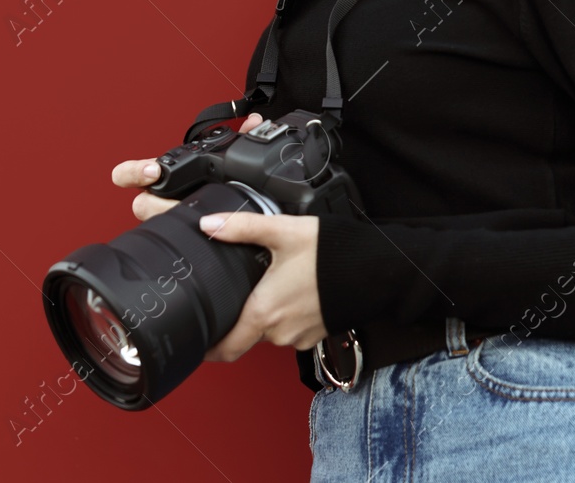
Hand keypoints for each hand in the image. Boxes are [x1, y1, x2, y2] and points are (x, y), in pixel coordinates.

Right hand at [110, 112, 269, 221]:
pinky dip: (190, 230)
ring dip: (174, 216)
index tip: (153, 171)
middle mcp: (161, 199)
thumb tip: (255, 121)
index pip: (128, 175)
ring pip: (158, 223)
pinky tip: (208, 226)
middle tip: (171, 201)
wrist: (238, 212)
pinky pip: (178, 236)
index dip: (133, 172)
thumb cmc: (223, 183)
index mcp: (165, 177)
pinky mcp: (182, 235)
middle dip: (156, 203)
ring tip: (191, 213)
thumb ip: (241, 136)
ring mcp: (170, 218)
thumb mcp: (232, 158)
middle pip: (142, 204)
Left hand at [197, 210, 326, 359]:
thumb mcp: (283, 231)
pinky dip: (290, 313)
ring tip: (274, 285)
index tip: (199, 341)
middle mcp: (280, 332)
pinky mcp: (318, 333)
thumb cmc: (332, 254)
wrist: (375, 269)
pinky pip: (293, 329)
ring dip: (269, 313)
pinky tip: (296, 291)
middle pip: (247, 334)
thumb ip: (242, 228)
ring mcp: (300, 335)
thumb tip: (209, 224)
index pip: (225, 349)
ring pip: (272, 330)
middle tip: (241, 291)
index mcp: (264, 312)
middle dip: (242, 315)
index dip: (208, 349)